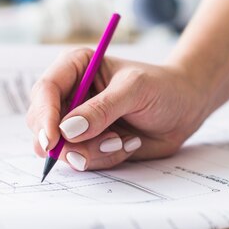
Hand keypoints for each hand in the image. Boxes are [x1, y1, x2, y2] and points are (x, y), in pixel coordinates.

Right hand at [26, 48, 205, 170]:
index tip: (54, 140)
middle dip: (70, 142)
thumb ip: (102, 109)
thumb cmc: (162, 87)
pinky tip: (129, 144)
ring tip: (125, 140)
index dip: (44, 116)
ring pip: (63, 149)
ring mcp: (77, 123)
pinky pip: (83, 161)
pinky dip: (106, 158)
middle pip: (43, 124)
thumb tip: (68, 130)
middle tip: (108, 142)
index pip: (45, 90)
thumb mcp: (135, 90)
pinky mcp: (89, 144)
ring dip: (94, 151)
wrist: (185, 109)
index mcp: (76, 67)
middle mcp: (71, 95)